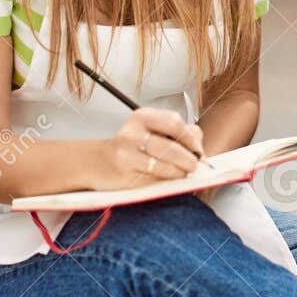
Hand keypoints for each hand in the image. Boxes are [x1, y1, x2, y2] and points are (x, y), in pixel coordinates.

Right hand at [91, 108, 205, 189]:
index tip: (198, 150)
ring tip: (182, 173)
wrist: (98, 162)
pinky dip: (165, 180)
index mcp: (143, 117)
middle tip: (194, 164)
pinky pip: (153, 178)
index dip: (191, 138)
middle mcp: (133, 131)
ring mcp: (127, 152)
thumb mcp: (152, 130)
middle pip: (171, 146)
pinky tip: (167, 178)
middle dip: (188, 158)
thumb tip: (198, 139)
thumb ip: (178, 131)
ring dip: (179, 171)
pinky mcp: (124, 171)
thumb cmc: (130, 147)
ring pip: (164, 164)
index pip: (174, 123)